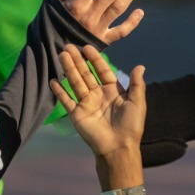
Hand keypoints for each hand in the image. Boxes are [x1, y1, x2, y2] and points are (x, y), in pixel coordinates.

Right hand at [53, 0, 145, 45]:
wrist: (54, 47)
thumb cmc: (54, 19)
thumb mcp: (55, 1)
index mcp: (75, 4)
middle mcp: (88, 16)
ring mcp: (97, 29)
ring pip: (118, 9)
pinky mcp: (103, 41)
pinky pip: (121, 32)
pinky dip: (132, 23)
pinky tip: (140, 12)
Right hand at [53, 44, 147, 169]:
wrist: (118, 147)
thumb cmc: (131, 126)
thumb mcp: (137, 102)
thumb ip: (137, 84)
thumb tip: (140, 66)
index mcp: (113, 91)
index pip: (102, 70)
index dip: (95, 59)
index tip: (87, 47)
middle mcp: (98, 95)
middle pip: (86, 74)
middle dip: (78, 60)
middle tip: (69, 46)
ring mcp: (86, 104)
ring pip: (75, 82)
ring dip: (69, 69)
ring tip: (61, 55)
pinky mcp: (77, 114)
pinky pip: (66, 100)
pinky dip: (60, 91)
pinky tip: (54, 80)